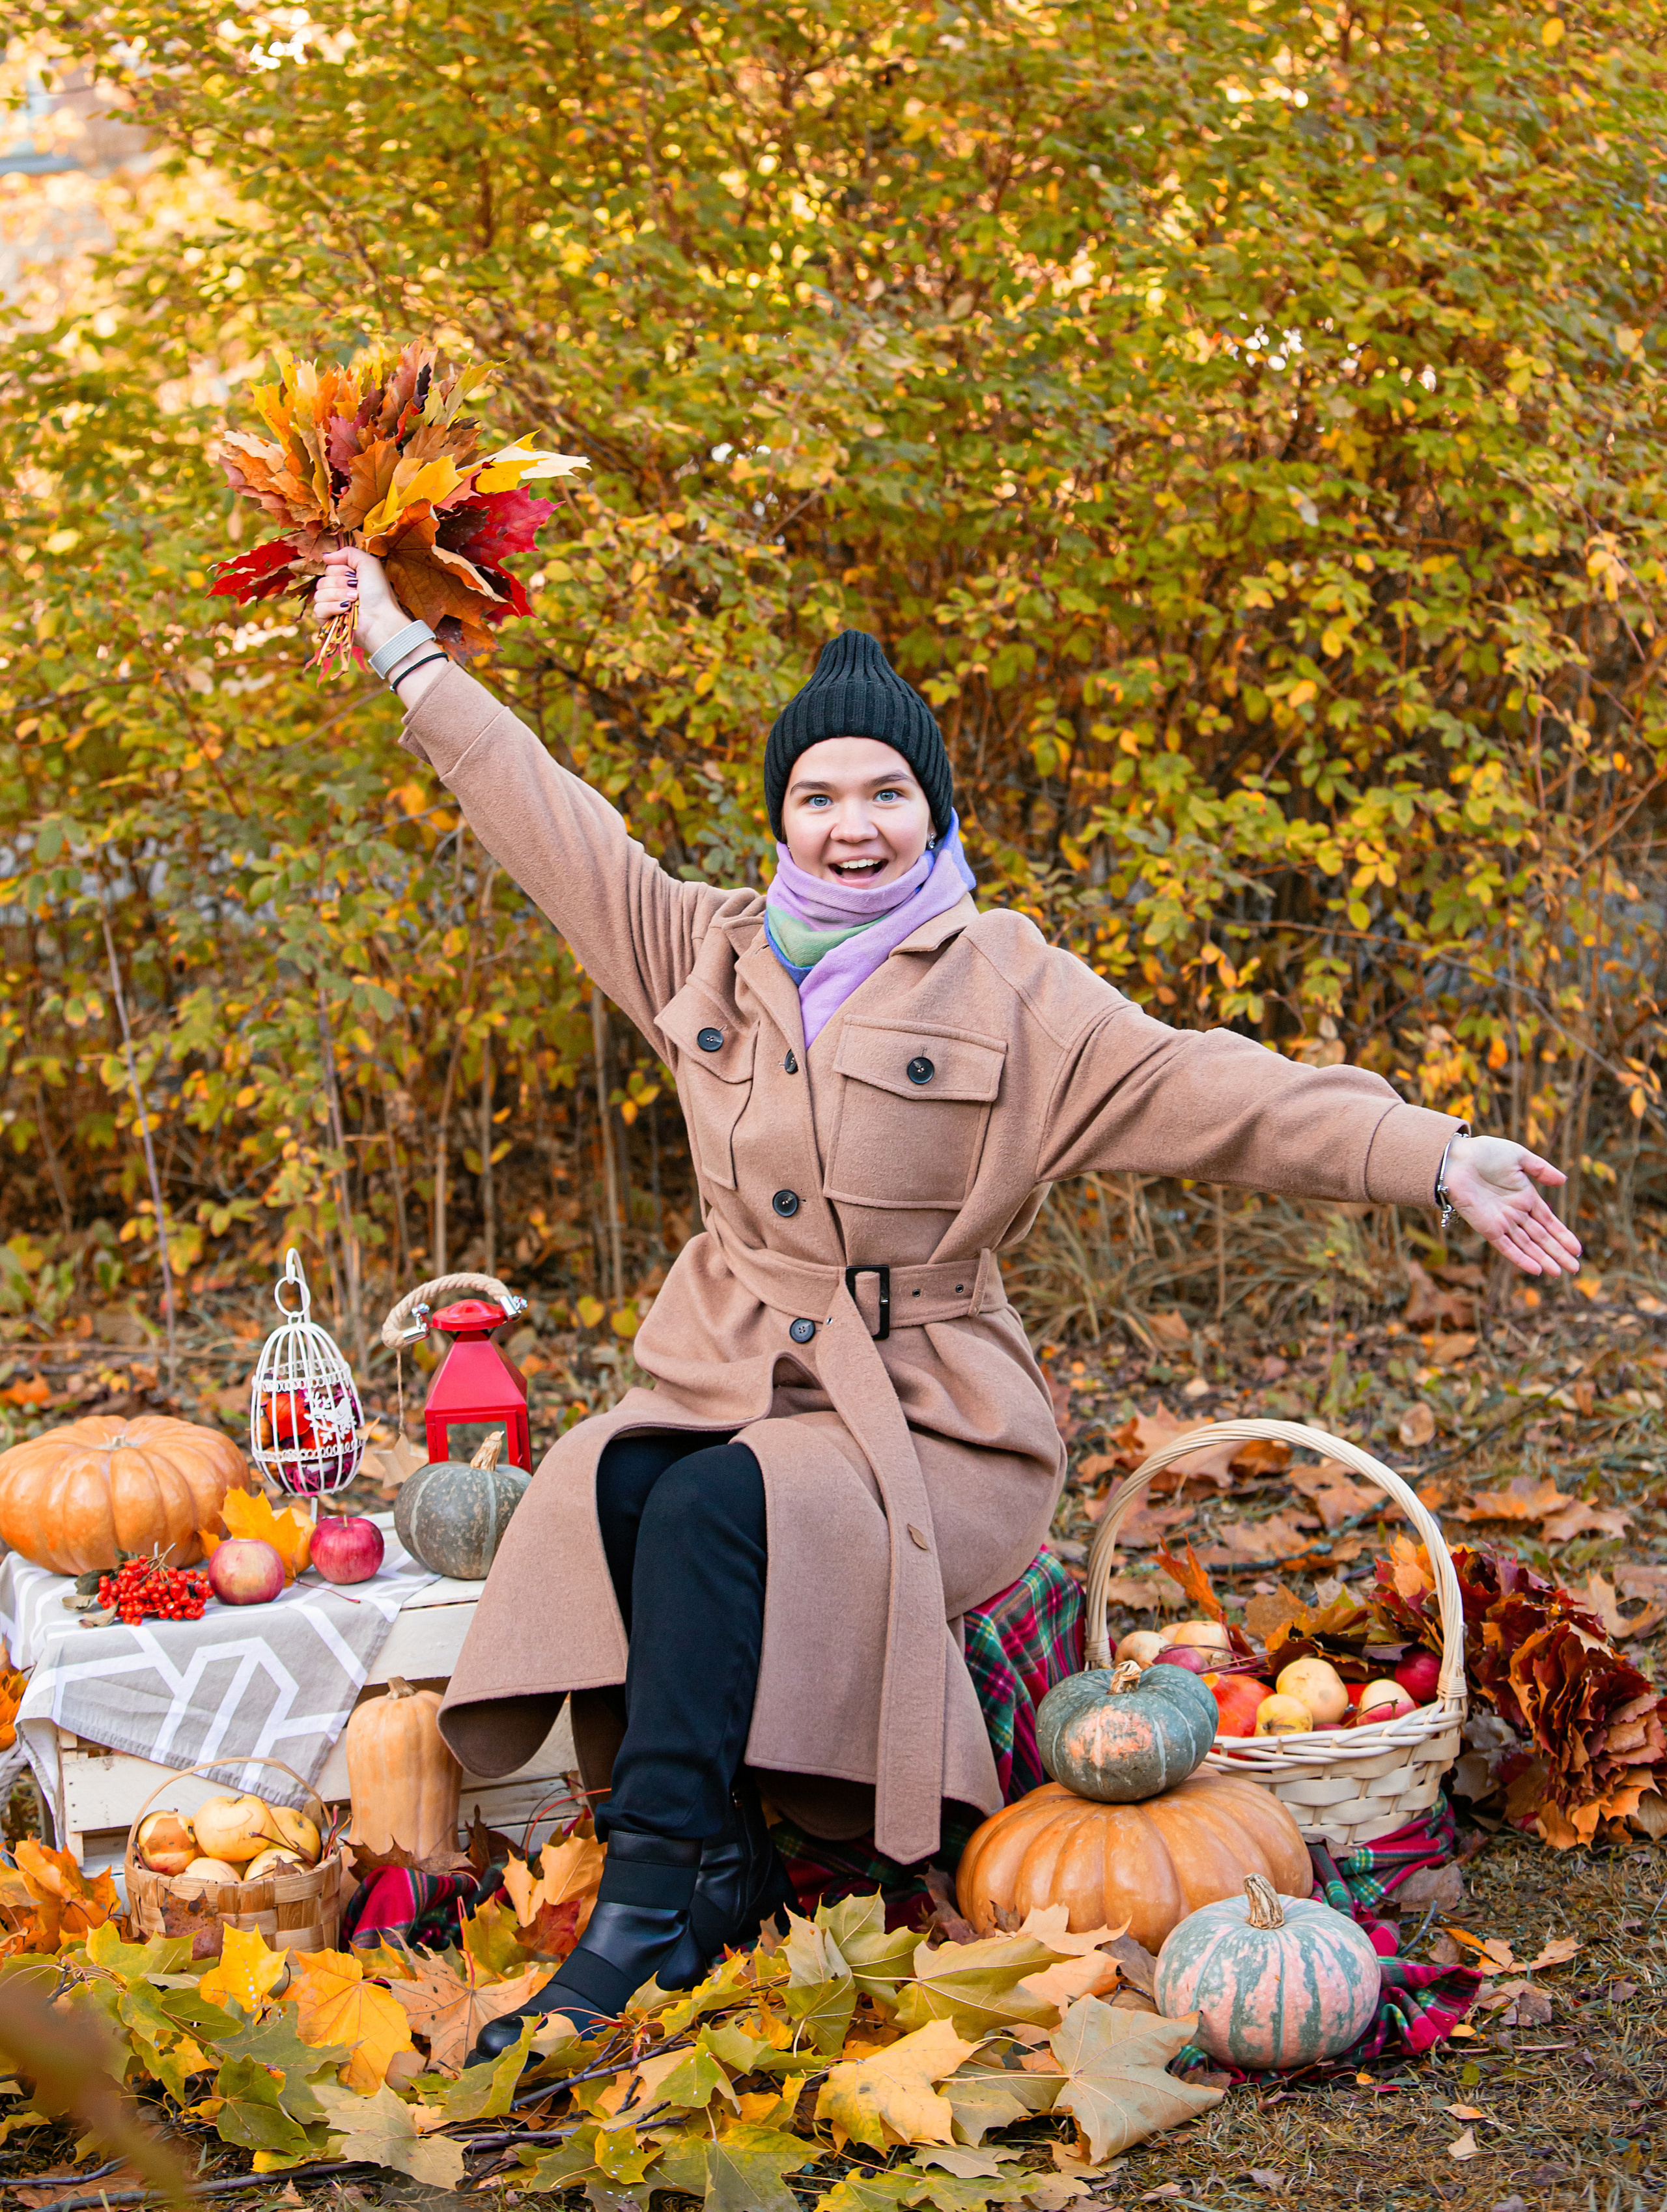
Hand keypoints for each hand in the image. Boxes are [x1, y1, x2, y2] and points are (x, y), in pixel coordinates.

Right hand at [312, 547, 405, 656]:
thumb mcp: (368, 563)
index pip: (329, 568)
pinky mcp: (328, 621)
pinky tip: (346, 611)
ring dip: (339, 595)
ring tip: (354, 601)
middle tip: (356, 590)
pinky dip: (333, 608)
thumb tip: (325, 556)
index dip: (341, 570)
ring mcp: (332, 607)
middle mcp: (338, 592)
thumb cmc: (378, 592)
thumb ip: (348, 552)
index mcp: (346, 579)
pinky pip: (318, 608)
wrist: (380, 618)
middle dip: (341, 583)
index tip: (355, 576)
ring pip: (319, 593)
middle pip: (323, 580)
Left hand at [1441, 1135, 1582, 1276]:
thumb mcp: (1518, 1157)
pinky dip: (1520, 1258)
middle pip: (1541, 1238)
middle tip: (1575, 1269)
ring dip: (1543, 1260)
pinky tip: (1536, 1270)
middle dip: (1558, 1253)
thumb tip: (1563, 1181)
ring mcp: (1502, 1222)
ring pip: (1527, 1245)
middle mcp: (1515, 1213)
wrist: (1455, 1159)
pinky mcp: (1487, 1228)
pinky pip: (1506, 1246)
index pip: (1548, 1222)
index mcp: (1525, 1198)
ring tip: (1560, 1274)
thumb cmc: (1484, 1153)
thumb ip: (1541, 1169)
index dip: (1562, 1235)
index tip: (1577, 1249)